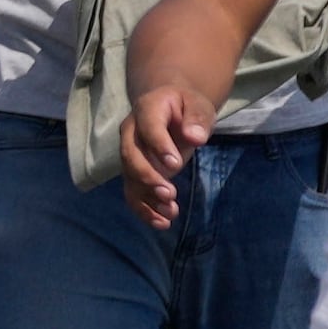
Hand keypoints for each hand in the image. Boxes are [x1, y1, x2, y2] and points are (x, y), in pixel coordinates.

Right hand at [119, 83, 218, 229]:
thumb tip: (195, 137)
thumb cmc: (186, 106)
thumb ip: (197, 119)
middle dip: (148, 177)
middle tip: (169, 193)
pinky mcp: (134, 172)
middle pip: (131, 156)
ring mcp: (130, 153)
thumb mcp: (198, 105)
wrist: (171, 108)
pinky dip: (144, 209)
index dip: (158, 146)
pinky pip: (132, 192)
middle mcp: (131, 132)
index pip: (148, 128)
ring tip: (170, 213)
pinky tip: (161, 223)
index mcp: (147, 109)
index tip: (174, 165)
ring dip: (147, 198)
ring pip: (130, 178)